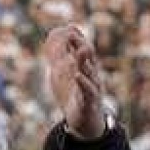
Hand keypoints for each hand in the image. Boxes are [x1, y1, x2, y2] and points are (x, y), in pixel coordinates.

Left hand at [44, 25, 106, 139]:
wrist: (84, 122)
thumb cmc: (73, 93)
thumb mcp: (63, 72)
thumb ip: (60, 52)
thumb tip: (58, 32)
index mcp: (84, 67)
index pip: (82, 49)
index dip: (76, 39)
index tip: (68, 28)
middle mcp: (91, 75)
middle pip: (88, 58)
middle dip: (81, 45)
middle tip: (72, 35)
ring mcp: (91, 88)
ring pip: (90, 72)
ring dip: (84, 61)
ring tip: (80, 50)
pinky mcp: (89, 102)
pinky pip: (88, 91)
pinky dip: (84, 83)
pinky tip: (77, 75)